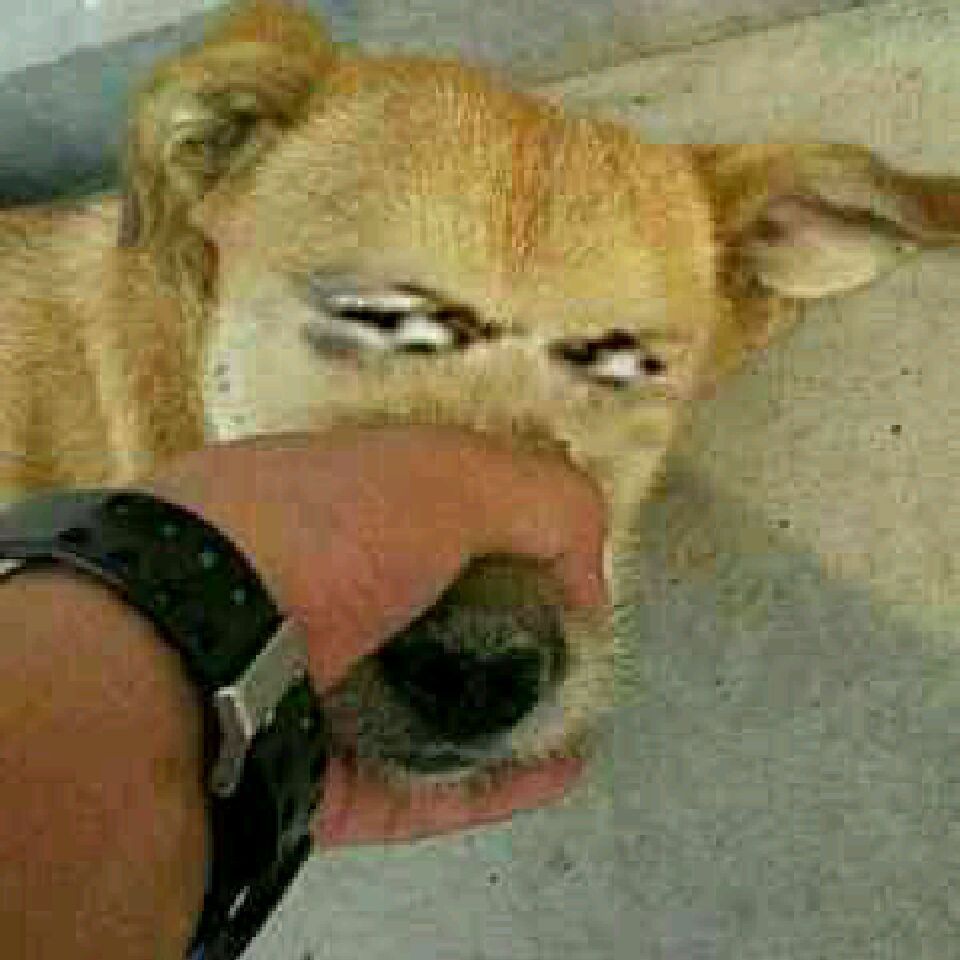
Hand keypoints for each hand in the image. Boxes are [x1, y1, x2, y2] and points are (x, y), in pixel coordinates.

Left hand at [146, 425, 607, 845]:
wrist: (194, 644)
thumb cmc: (320, 533)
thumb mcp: (449, 474)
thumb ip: (539, 496)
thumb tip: (587, 563)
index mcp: (343, 511)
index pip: (448, 522)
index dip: (516, 540)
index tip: (567, 567)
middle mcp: (327, 598)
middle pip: (443, 620)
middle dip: (517, 634)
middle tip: (576, 649)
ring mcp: (321, 695)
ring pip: (435, 710)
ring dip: (514, 716)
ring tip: (579, 717)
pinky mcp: (321, 780)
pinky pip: (423, 786)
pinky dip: (493, 783)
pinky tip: (556, 771)